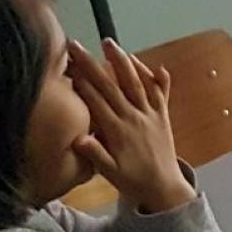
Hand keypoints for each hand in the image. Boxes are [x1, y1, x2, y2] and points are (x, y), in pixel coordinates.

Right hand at [70, 39, 195, 212]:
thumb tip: (78, 139)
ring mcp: (150, 115)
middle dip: (92, 64)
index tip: (66, 65)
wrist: (164, 187)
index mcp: (118, 131)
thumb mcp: (110, 173)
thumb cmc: (133, 180)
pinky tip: (157, 66)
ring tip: (110, 44)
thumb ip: (96, 154)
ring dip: (123, 62)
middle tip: (76, 45)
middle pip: (111, 86)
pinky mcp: (163, 117)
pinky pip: (161, 94)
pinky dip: (159, 80)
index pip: (96, 100)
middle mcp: (134, 118)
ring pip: (136, 83)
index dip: (81, 82)